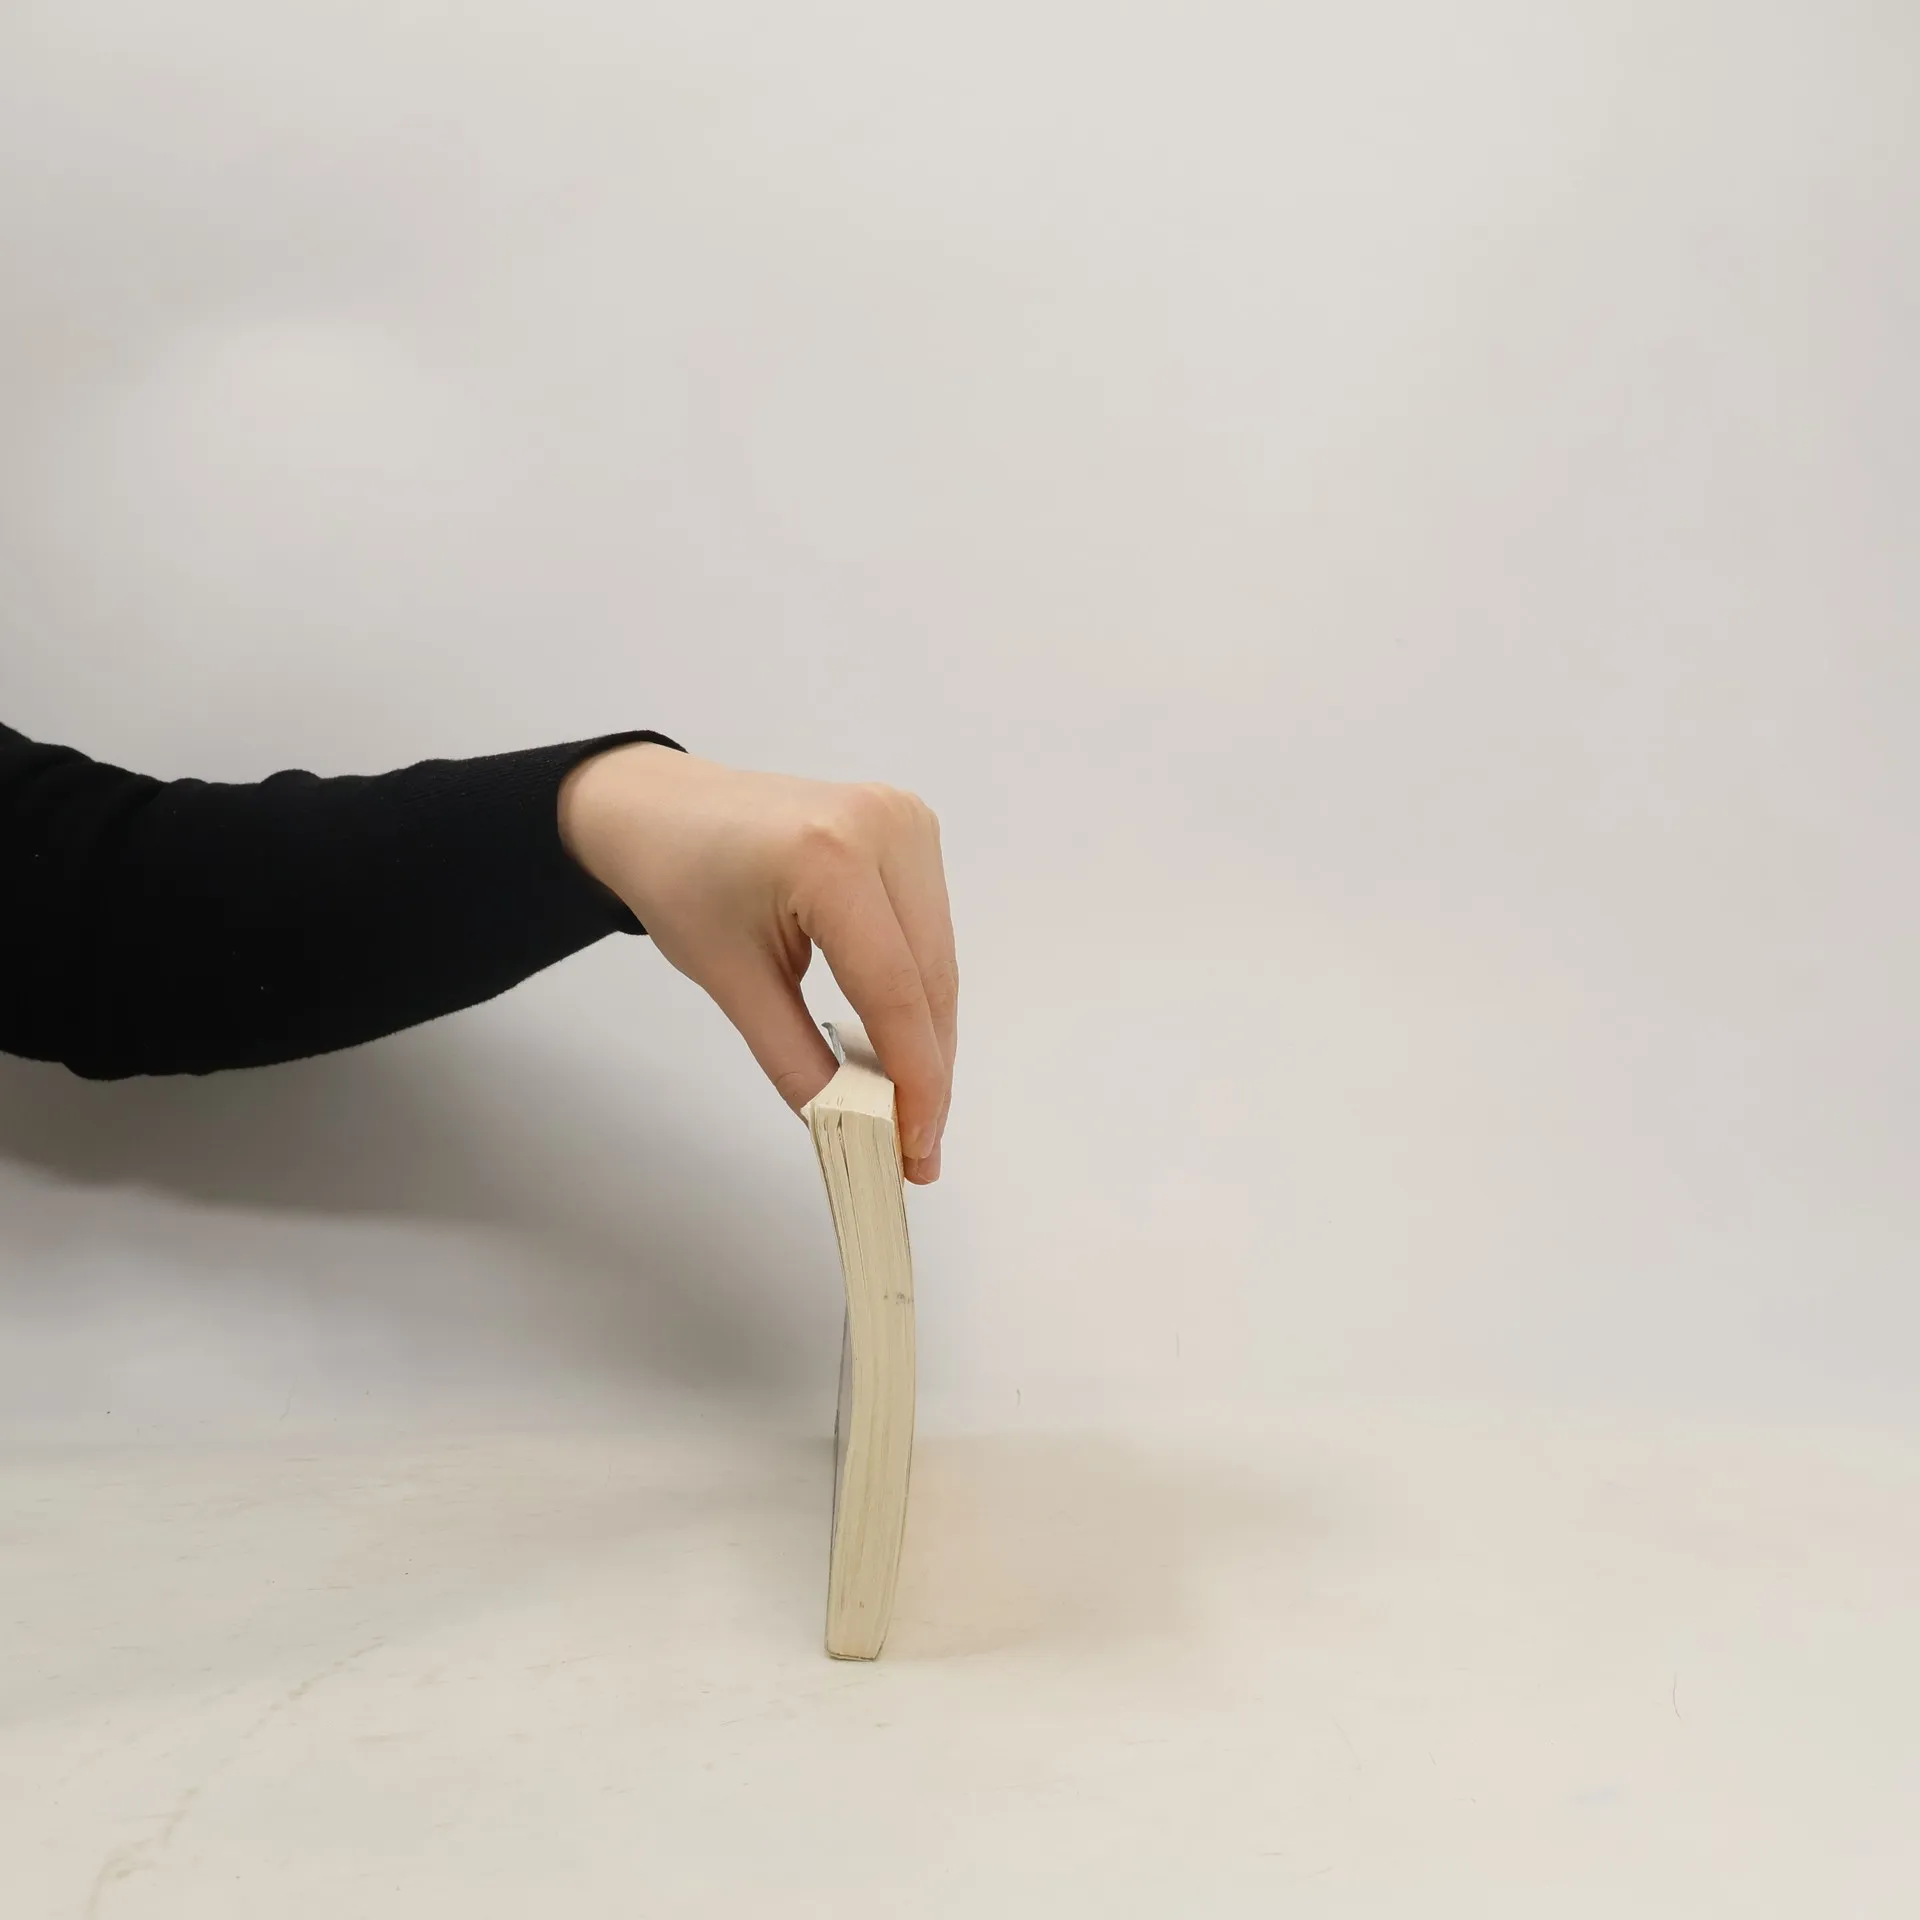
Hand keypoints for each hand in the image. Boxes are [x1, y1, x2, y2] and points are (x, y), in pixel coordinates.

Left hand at [558, 743, 956, 1182]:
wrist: (661, 809)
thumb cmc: (681, 882)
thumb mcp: (731, 982)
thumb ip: (797, 1062)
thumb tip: (853, 1130)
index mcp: (828, 856)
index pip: (893, 989)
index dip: (914, 1078)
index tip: (916, 1147)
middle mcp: (883, 826)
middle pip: (929, 978)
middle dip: (928, 1070)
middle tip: (918, 1148)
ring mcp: (905, 820)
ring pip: (940, 960)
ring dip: (929, 1037)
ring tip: (912, 1108)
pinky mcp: (912, 828)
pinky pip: (931, 932)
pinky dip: (920, 992)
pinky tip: (903, 1042)